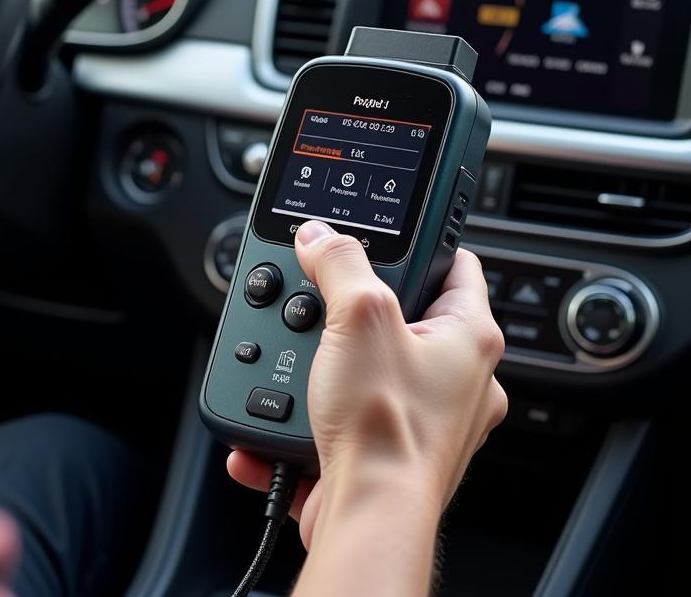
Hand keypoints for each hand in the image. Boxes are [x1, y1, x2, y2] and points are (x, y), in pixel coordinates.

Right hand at [228, 221, 505, 548]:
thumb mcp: (358, 316)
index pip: (456, 265)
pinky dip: (311, 416)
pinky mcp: (391, 453)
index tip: (390, 234)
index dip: (421, 243)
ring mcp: (427, 420)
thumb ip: (339, 264)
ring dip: (328, 365)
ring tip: (300, 364)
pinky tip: (282, 417)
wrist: (369, 517)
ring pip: (371, 369)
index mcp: (469, 338)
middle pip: (404, 318)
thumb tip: (322, 237)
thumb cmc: (387, 427)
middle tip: (326, 302)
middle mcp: (459, 381)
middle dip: (356, 311)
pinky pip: (346, 418)